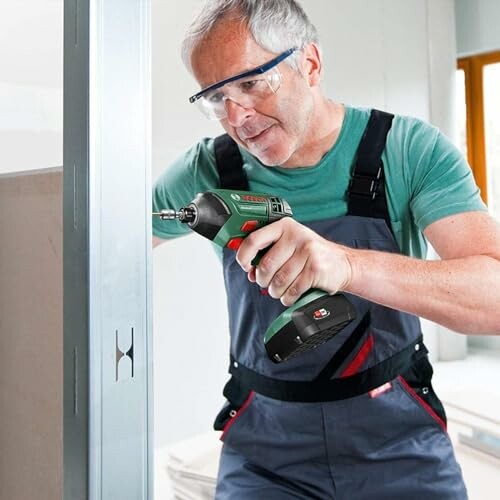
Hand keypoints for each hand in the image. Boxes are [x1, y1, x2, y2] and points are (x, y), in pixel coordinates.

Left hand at [236, 217, 352, 305]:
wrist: (343, 264)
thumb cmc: (311, 255)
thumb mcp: (290, 246)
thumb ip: (268, 253)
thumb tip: (249, 269)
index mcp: (284, 226)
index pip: (254, 239)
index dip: (244, 256)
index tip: (245, 265)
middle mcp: (296, 236)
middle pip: (265, 266)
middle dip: (262, 280)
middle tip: (266, 282)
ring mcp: (307, 252)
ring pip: (278, 281)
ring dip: (275, 291)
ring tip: (280, 290)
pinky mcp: (315, 269)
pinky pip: (292, 290)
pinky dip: (288, 297)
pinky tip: (291, 294)